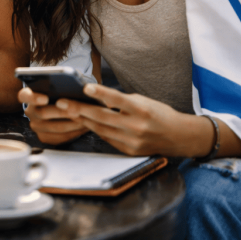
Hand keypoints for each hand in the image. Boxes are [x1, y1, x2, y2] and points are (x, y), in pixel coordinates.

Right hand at [18, 87, 87, 145]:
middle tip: (76, 111)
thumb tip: (71, 86)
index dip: (33, 98)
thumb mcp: (58, 85)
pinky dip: (74, 132)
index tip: (45, 99)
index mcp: (28, 95)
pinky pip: (60, 137)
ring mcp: (36, 126)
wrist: (61, 106)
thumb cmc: (60, 92)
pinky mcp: (45, 137)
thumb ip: (60, 84)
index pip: (24, 96)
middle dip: (61, 112)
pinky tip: (84, 126)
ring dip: (72, 123)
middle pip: (42, 113)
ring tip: (86, 118)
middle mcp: (30, 111)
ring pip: (55, 127)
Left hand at [57, 84, 202, 155]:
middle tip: (62, 102)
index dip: (102, 94)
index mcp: (142, 110)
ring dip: (82, 120)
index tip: (86, 88)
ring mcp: (132, 141)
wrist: (179, 137)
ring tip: (66, 111)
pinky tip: (83, 122)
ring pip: (100, 129)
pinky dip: (95, 129)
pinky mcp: (129, 151)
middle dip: (79, 109)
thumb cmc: (158, 114)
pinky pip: (106, 138)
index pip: (118, 100)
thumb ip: (121, 101)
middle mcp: (137, 127)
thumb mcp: (143, 101)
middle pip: (103, 117)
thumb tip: (97, 98)